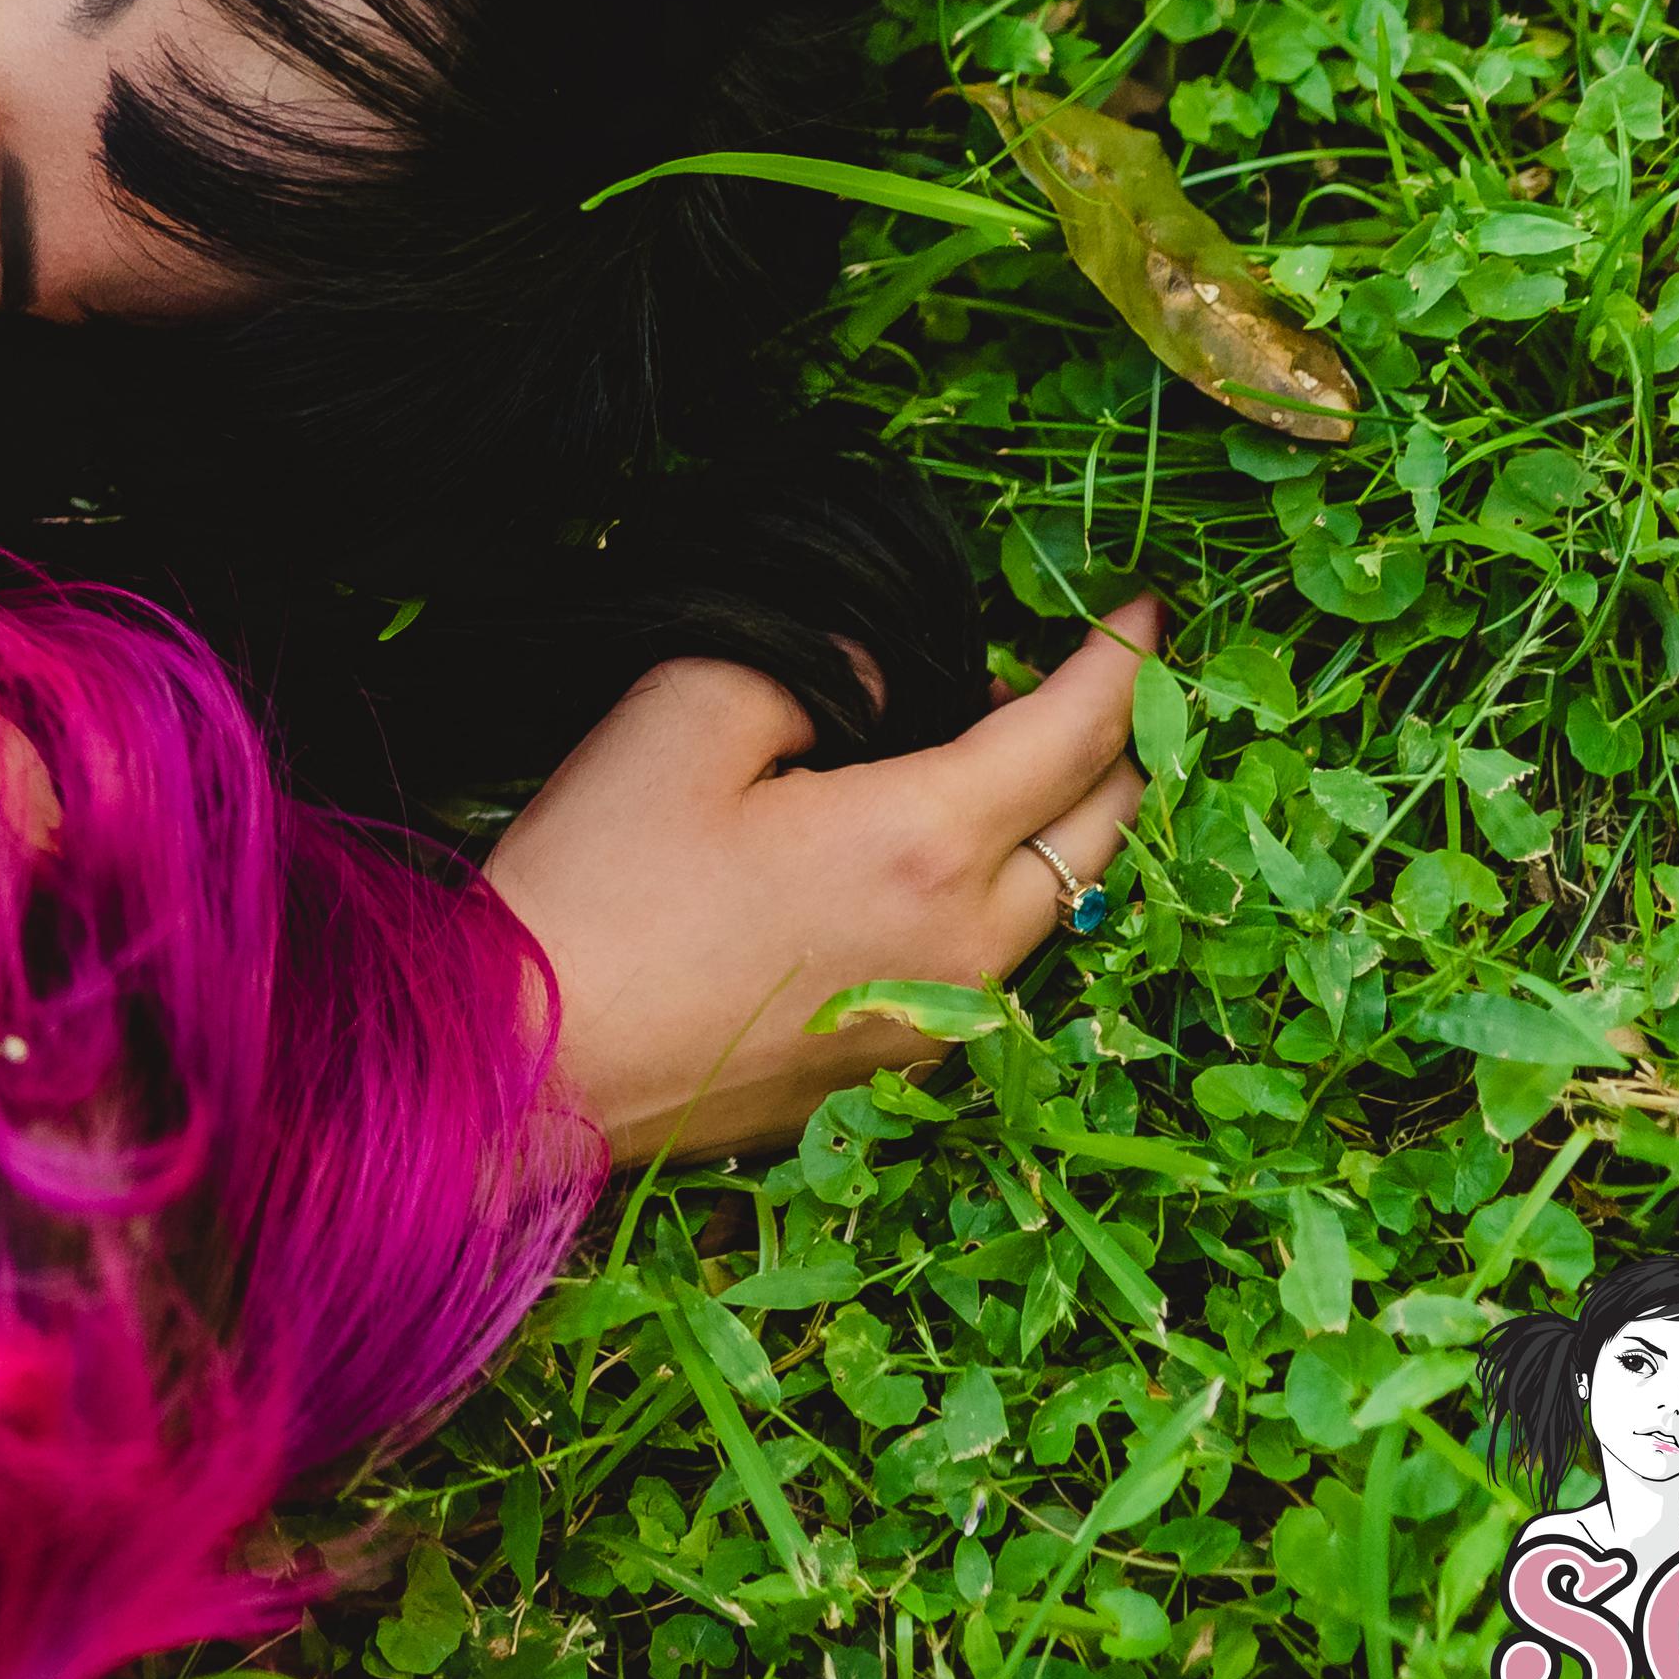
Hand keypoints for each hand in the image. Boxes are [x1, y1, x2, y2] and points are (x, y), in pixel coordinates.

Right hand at [480, 596, 1165, 1162]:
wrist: (528, 1065)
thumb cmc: (596, 887)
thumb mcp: (679, 722)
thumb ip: (810, 668)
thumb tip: (886, 675)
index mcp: (923, 844)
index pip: (1076, 733)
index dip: (1123, 659)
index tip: (1150, 609)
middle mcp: (967, 944)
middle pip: (1105, 828)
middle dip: (1118, 738)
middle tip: (1080, 676)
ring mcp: (944, 1020)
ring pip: (1063, 902)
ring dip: (1063, 818)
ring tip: (1006, 755)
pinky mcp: (902, 1069)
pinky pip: (1001, 960)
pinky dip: (1008, 889)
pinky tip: (938, 860)